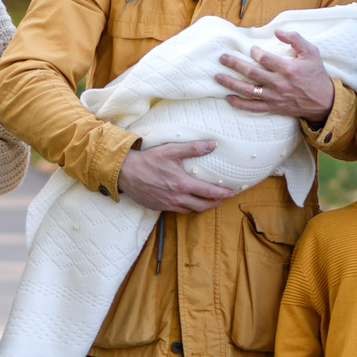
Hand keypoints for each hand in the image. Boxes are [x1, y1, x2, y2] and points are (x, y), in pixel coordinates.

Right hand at [116, 140, 231, 213]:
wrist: (125, 172)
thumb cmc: (148, 160)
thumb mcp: (171, 150)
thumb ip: (193, 148)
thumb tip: (211, 145)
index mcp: (182, 184)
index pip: (208, 192)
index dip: (222, 193)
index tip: (231, 193)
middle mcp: (176, 198)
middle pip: (201, 205)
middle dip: (214, 203)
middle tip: (222, 199)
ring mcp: (166, 204)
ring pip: (189, 210)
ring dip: (200, 207)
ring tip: (206, 202)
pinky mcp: (158, 207)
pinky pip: (176, 211)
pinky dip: (185, 208)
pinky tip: (186, 203)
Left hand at [212, 29, 336, 122]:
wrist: (324, 101)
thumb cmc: (316, 74)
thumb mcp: (312, 52)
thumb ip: (296, 39)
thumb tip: (278, 31)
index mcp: (288, 69)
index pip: (265, 59)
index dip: (255, 53)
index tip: (251, 50)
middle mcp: (279, 84)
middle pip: (252, 73)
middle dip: (235, 65)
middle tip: (222, 58)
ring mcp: (275, 97)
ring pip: (249, 90)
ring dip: (231, 84)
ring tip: (218, 77)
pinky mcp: (274, 107)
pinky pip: (253, 107)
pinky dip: (240, 104)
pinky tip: (229, 98)